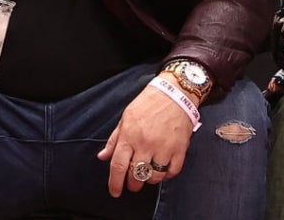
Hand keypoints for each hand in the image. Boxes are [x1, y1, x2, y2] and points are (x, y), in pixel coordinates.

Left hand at [96, 73, 194, 196]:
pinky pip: (172, 172)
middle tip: (133, 182)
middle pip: (136, 176)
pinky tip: (163, 168)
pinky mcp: (179, 148)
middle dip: (133, 184)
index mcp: (130, 136)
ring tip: (149, 173)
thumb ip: (114, 139)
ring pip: (154, 177)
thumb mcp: (126, 118)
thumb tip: (103, 156)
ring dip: (150, 179)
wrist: (175, 92)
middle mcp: (146, 143)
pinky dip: (167, 174)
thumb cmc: (149, 103)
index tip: (115, 191)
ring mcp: (164, 147)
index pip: (118, 166)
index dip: (114, 183)